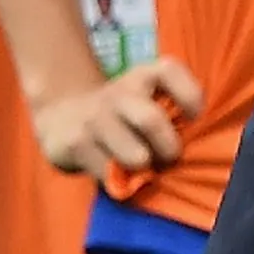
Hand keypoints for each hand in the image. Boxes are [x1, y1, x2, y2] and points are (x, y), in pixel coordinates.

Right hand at [33, 59, 204, 178]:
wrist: (61, 114)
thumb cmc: (121, 114)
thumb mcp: (146, 98)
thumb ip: (172, 111)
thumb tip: (192, 146)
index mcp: (144, 75)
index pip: (170, 71)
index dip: (190, 97)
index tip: (192, 119)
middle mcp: (118, 92)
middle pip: (151, 120)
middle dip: (168, 149)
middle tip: (167, 158)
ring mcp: (94, 117)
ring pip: (135, 156)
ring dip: (145, 170)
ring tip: (142, 168)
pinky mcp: (75, 144)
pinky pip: (109, 174)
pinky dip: (120, 182)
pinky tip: (116, 174)